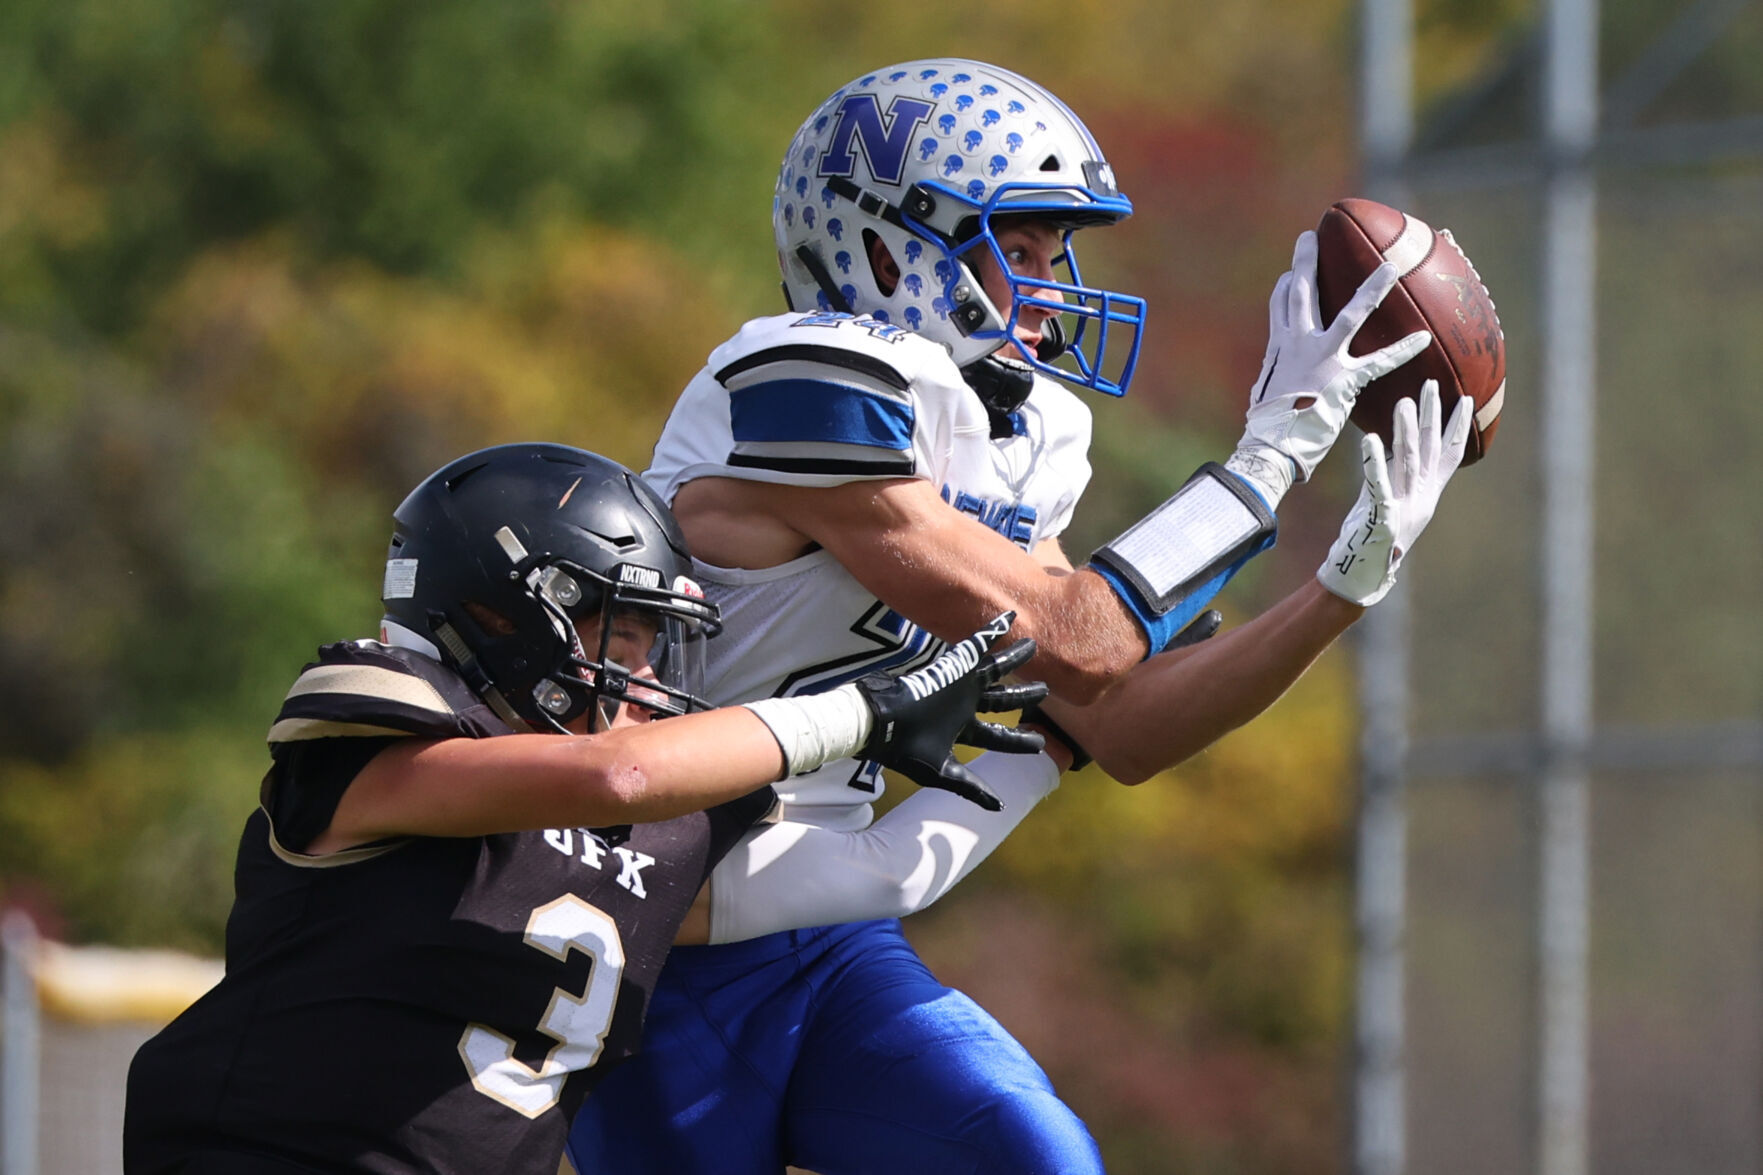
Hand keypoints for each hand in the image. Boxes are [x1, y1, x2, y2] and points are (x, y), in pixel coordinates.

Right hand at [855, 612, 1046, 810]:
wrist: (878, 724)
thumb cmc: (905, 750)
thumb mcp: (942, 772)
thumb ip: (971, 787)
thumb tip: (999, 807)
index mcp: (962, 730)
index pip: (998, 736)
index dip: (1019, 741)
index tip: (1040, 744)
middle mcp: (964, 705)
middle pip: (1002, 700)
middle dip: (1024, 696)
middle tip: (1047, 689)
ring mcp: (959, 685)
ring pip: (995, 669)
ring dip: (1014, 657)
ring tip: (1034, 646)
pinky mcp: (953, 667)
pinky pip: (976, 645)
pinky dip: (991, 631)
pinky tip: (1009, 618)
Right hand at [1237, 231, 1432, 491]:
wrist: (1272, 445)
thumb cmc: (1267, 429)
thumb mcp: (1266, 395)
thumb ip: (1274, 382)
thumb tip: (1266, 389)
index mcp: (1279, 349)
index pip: (1280, 307)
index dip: (1285, 286)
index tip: (1291, 271)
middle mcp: (1297, 345)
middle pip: (1302, 294)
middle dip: (1306, 262)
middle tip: (1309, 236)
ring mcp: (1320, 358)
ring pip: (1350, 314)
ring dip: (1372, 288)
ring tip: (1391, 266)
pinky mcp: (1341, 378)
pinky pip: (1378, 361)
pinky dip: (1402, 351)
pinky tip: (1423, 339)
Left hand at [1317, 380, 1472, 606]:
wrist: (1362, 577)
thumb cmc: (1373, 538)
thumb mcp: (1394, 503)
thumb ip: (1400, 478)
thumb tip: (1399, 450)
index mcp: (1426, 495)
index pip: (1448, 455)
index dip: (1458, 427)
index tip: (1466, 399)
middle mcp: (1420, 498)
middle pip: (1429, 449)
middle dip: (1433, 415)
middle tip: (1432, 383)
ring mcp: (1403, 508)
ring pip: (1408, 461)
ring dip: (1406, 430)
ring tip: (1404, 401)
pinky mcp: (1381, 518)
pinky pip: (1377, 485)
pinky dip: (1373, 462)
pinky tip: (1369, 440)